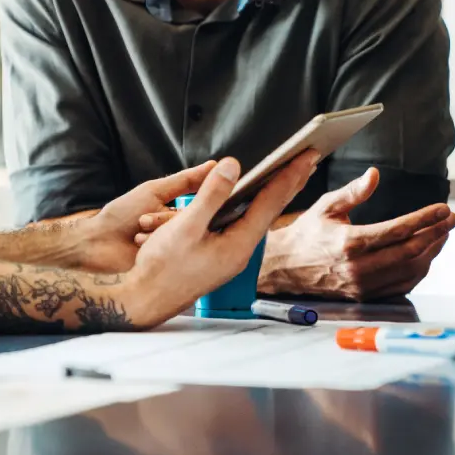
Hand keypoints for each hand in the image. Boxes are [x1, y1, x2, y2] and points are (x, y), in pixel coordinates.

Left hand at [57, 162, 216, 271]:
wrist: (96, 244)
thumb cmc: (121, 215)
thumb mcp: (153, 192)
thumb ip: (184, 181)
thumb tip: (214, 166)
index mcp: (179, 215)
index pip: (203, 208)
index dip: (202, 204)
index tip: (196, 202)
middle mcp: (181, 234)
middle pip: (194, 225)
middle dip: (166, 221)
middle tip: (142, 220)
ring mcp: (174, 252)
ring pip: (184, 241)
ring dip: (159, 234)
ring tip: (136, 232)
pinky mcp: (167, 267)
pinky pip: (175, 257)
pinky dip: (157, 249)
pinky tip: (140, 245)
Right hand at [122, 153, 318, 327]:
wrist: (145, 300)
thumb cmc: (162, 268)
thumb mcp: (185, 226)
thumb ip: (210, 195)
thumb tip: (232, 167)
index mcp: (238, 244)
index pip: (271, 202)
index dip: (289, 175)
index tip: (307, 155)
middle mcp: (240, 251)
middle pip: (269, 209)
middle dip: (289, 182)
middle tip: (309, 159)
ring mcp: (229, 255)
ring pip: (253, 217)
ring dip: (268, 193)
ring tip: (284, 174)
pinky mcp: (217, 255)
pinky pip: (237, 224)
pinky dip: (245, 205)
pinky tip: (243, 198)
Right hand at [259, 169, 454, 299]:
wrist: (282, 268)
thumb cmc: (304, 235)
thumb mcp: (324, 207)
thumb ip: (352, 192)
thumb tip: (374, 175)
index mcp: (348, 242)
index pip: (398, 229)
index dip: (425, 218)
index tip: (443, 209)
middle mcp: (358, 267)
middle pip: (411, 251)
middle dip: (437, 233)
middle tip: (450, 220)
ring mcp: (363, 285)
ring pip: (411, 270)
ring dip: (432, 251)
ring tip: (441, 235)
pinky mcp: (365, 296)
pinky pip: (403, 285)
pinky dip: (419, 269)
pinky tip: (424, 255)